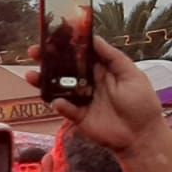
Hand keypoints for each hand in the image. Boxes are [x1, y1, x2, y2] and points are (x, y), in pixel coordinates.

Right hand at [27, 37, 165, 157]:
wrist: (141, 135)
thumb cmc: (141, 103)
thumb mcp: (132, 74)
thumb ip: (112, 57)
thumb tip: (94, 39)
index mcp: (100, 69)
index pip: (79, 54)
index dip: (66, 45)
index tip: (52, 36)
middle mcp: (87, 82)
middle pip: (63, 68)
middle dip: (46, 60)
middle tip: (33, 52)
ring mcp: (80, 99)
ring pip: (57, 87)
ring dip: (42, 81)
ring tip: (30, 75)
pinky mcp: (76, 115)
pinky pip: (63, 108)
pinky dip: (59, 105)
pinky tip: (58, 102)